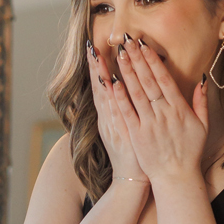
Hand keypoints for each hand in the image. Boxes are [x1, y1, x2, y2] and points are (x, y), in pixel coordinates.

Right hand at [86, 41, 147, 181]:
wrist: (132, 177)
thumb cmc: (132, 152)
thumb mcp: (123, 128)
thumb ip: (122, 108)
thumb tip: (119, 90)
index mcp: (109, 115)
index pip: (103, 86)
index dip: (98, 68)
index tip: (94, 48)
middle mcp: (107, 117)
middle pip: (99, 87)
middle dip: (95, 66)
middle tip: (90, 46)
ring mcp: (113, 124)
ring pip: (105, 95)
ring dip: (102, 75)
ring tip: (97, 56)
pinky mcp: (122, 132)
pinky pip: (117, 111)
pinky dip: (113, 98)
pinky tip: (110, 83)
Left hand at [111, 38, 208, 184]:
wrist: (176, 178)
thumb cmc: (189, 152)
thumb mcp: (202, 126)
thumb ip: (201, 102)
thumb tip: (202, 79)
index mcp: (179, 109)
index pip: (164, 79)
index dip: (153, 61)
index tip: (145, 45)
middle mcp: (163, 113)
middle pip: (148, 81)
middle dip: (138, 59)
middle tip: (128, 40)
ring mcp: (149, 124)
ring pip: (136, 93)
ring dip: (127, 72)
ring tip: (120, 53)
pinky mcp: (137, 135)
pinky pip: (127, 113)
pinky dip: (120, 97)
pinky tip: (113, 82)